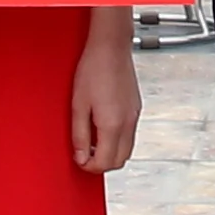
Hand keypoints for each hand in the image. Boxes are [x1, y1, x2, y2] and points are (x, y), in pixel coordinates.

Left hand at [69, 11, 139, 173]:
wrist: (111, 47)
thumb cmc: (93, 69)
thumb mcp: (78, 105)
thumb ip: (79, 136)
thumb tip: (81, 157)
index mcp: (112, 124)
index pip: (105, 162)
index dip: (89, 167)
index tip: (79, 160)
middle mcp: (128, 123)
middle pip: (120, 161)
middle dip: (102, 163)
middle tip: (85, 155)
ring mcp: (135, 116)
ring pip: (127, 150)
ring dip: (111, 153)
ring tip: (93, 142)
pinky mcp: (136, 109)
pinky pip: (130, 135)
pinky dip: (118, 140)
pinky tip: (103, 128)